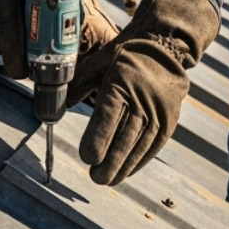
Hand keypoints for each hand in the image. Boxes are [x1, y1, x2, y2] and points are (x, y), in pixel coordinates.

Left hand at [68, 0, 218, 184]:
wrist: (162, 49)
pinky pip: (155, 144)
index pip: (109, 114)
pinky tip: (128, 171)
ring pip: (141, 143)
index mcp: (121, 81)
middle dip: (110, 159)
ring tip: (109, 179)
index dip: (99, 138)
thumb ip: (78, 84)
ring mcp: (159, 110)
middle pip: (126, 134)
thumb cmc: (122, 56)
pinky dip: (141, 160)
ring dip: (125, 165)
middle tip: (95, 177)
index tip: (87, 156)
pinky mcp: (169, 119)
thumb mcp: (98, 62)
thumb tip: (58, 106)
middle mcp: (143, 98)